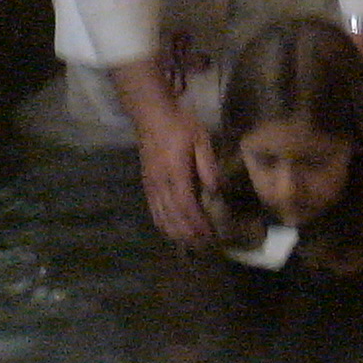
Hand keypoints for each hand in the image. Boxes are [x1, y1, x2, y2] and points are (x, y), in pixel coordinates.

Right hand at [113, 58, 216, 247]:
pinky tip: (170, 232)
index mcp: (176, 172)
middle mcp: (161, 183)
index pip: (186, 206)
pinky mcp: (147, 184)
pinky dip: (162, 225)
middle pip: (173, 217)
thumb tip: (215, 191)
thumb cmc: (180, 124)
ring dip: (176, 234)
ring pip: (161, 217)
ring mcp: (151, 185)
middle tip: (204, 247)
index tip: (210, 236)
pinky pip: (153, 210)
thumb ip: (208, 166)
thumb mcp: (201, 139)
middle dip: (188, 235)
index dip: (197, 224)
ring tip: (190, 245)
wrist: (152, 114)